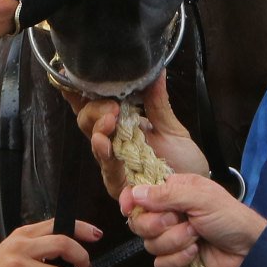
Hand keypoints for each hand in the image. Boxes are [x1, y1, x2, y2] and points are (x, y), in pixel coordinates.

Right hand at [62, 75, 209, 198]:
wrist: (197, 195)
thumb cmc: (184, 163)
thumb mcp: (172, 128)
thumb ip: (158, 103)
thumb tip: (156, 70)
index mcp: (122, 127)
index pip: (94, 106)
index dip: (79, 92)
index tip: (70, 76)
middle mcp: (113, 145)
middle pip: (88, 123)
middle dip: (94, 111)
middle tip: (111, 107)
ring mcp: (114, 166)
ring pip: (95, 146)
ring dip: (98, 131)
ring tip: (108, 122)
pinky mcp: (120, 188)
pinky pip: (109, 172)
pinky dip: (107, 158)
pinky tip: (106, 145)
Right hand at [122, 175, 266, 266]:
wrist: (249, 252)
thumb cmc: (231, 218)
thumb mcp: (201, 198)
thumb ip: (167, 195)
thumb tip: (136, 193)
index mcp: (174, 191)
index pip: (141, 193)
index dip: (131, 200)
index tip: (128, 208)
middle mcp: (170, 213)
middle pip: (140, 221)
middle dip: (159, 225)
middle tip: (182, 221)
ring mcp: (173, 237)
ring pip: (150, 244)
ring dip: (174, 242)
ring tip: (196, 237)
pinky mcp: (177, 258)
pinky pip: (160, 263)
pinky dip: (178, 259)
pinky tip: (195, 253)